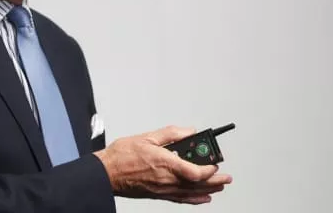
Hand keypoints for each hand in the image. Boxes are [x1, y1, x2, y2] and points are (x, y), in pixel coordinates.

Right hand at [93, 126, 232, 203]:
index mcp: (166, 163)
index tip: (215, 163)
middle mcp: (167, 180)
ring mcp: (163, 190)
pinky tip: (202, 199)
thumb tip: (188, 131)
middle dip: (215, 181)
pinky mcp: (158, 195)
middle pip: (198, 184)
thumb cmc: (122, 156)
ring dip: (209, 191)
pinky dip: (194, 200)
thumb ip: (171, 134)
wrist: (107, 172)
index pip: (196, 171)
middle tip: (226, 177)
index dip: (209, 169)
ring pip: (192, 193)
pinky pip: (181, 200)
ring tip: (220, 187)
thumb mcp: (147, 136)